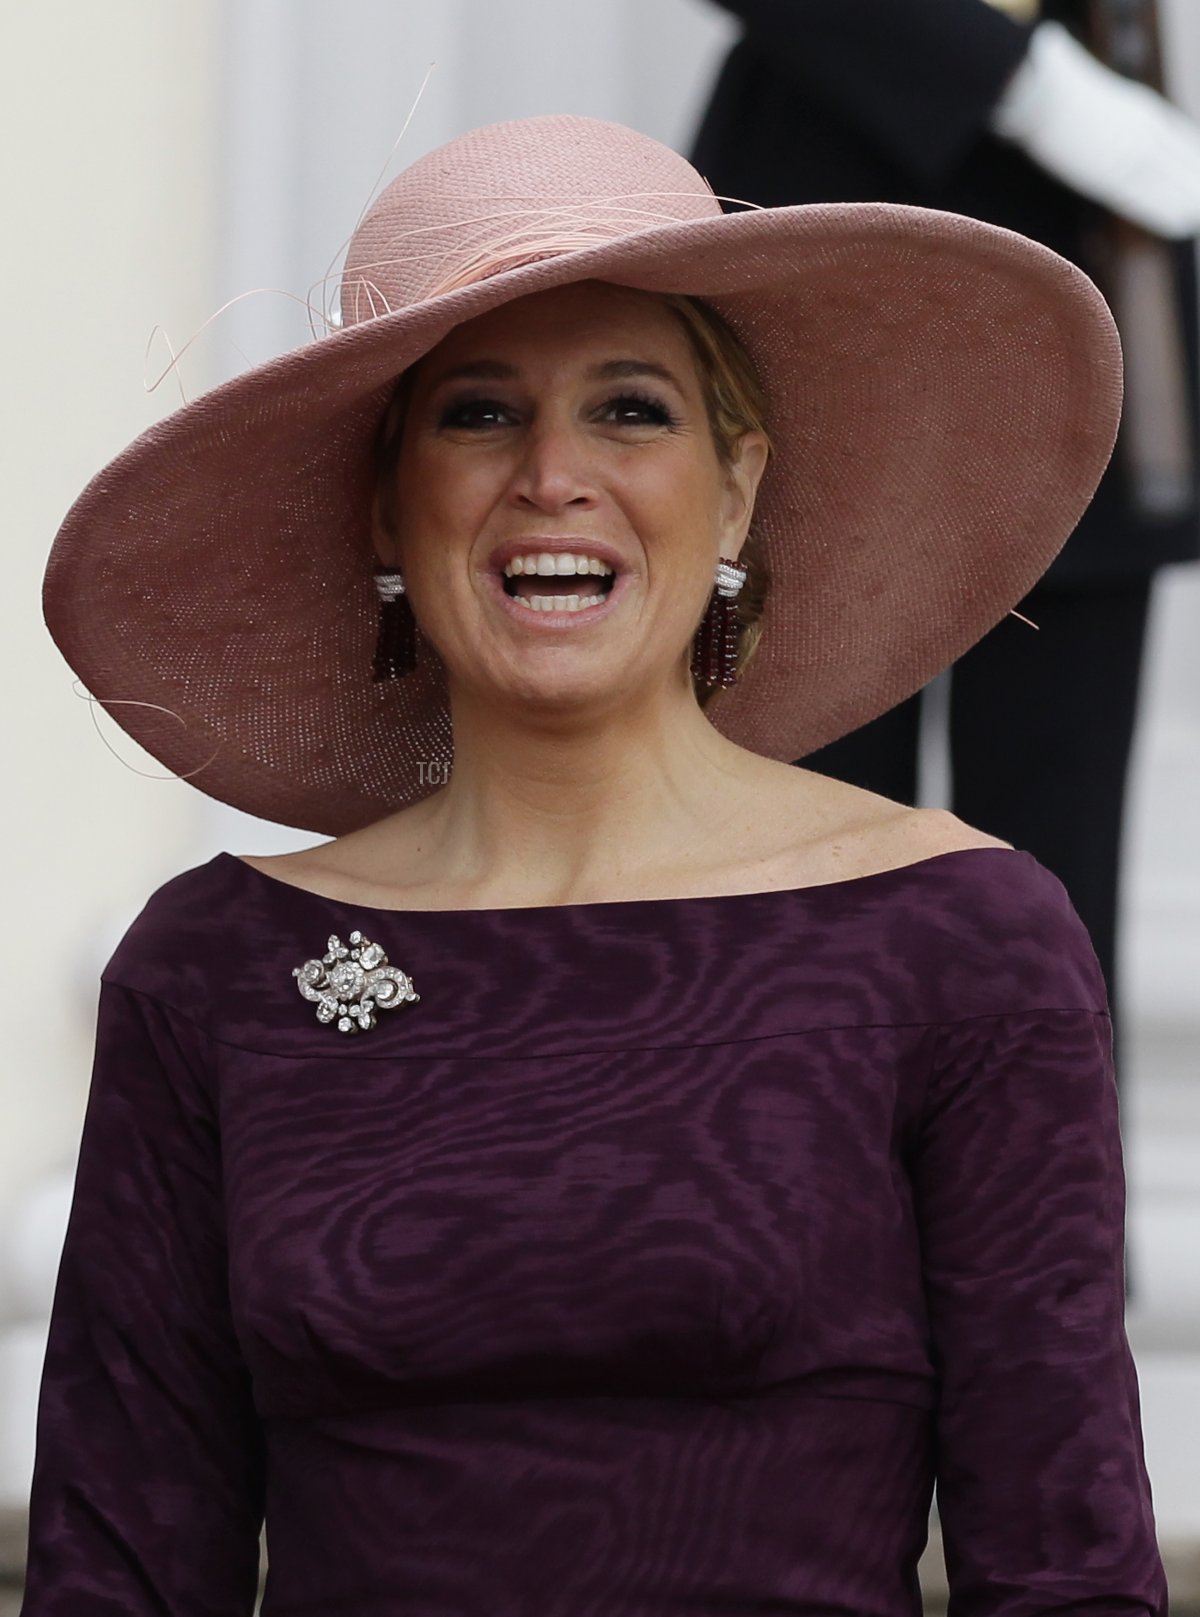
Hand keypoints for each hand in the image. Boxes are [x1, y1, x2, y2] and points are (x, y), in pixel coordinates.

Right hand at [989, 20, 1199, 238]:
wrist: (1045, 91)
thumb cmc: (1053, 89)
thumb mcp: (1088, 97)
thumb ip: (1101, 115)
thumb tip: (1087, 113)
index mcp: (1141, 111)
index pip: (1177, 139)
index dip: (1189, 159)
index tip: (1194, 174)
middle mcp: (1144, 131)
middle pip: (1180, 161)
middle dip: (1192, 181)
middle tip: (1199, 203)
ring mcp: (1131, 151)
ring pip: (1171, 181)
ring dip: (1188, 200)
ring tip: (1197, 217)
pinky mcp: (1113, 173)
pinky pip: (1147, 198)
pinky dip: (1167, 211)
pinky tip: (1183, 223)